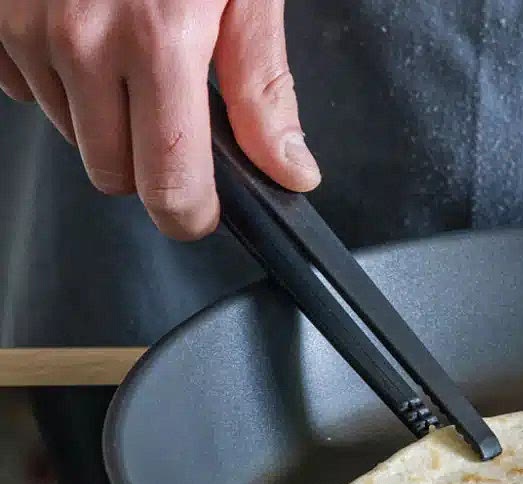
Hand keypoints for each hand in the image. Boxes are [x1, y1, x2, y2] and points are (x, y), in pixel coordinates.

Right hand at [0, 0, 319, 239]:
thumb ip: (262, 87)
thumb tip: (289, 170)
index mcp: (157, 42)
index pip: (166, 186)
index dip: (190, 211)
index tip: (202, 207)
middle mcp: (79, 40)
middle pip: (113, 173)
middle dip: (150, 161)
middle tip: (176, 109)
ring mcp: (22, 27)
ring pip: (70, 133)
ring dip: (105, 115)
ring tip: (133, 50)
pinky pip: (25, 88)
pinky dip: (59, 78)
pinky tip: (87, 33)